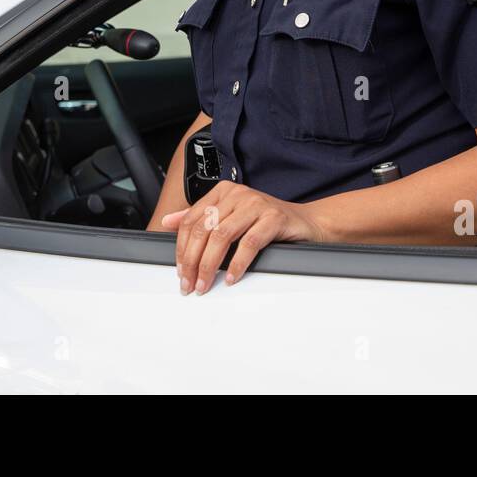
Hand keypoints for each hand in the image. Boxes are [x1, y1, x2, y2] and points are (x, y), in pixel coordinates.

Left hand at [159, 181, 325, 293]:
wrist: (308, 223)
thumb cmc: (268, 223)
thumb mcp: (230, 217)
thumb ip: (200, 218)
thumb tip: (168, 222)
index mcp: (222, 192)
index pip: (191, 221)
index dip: (181, 249)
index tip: (180, 272)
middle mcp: (237, 194)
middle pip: (203, 229)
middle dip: (192, 261)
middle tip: (190, 284)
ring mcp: (256, 204)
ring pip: (222, 236)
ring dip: (210, 265)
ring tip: (205, 284)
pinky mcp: (273, 217)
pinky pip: (249, 243)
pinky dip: (237, 264)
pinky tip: (231, 277)